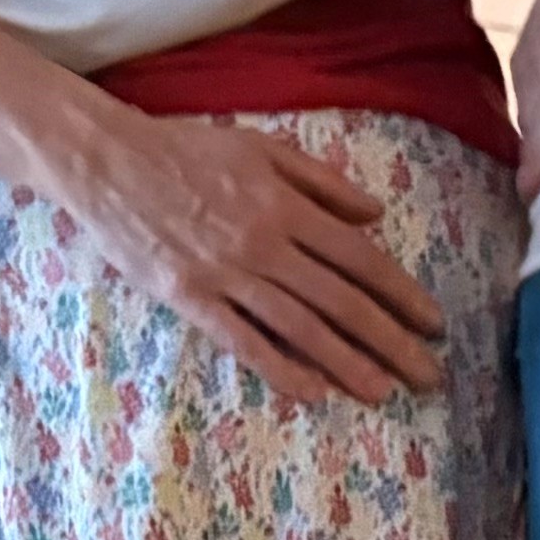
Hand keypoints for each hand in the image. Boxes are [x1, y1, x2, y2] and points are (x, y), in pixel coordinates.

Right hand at [49, 100, 446, 405]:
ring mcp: (226, 273)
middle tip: (429, 376)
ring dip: (347, 362)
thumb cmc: (186, 149)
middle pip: (341, 300)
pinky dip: (279, 367)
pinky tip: (314, 393)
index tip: (433, 323)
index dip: (401, 294)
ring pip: (300, 326)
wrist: (106, 159)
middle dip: (391, 340)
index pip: (359, 258)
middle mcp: (263, 242)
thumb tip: (375, 214)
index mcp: (285, 204)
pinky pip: (242, 340)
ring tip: (385, 391)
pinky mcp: (189, 298)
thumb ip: (321, 181)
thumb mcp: (260, 147)